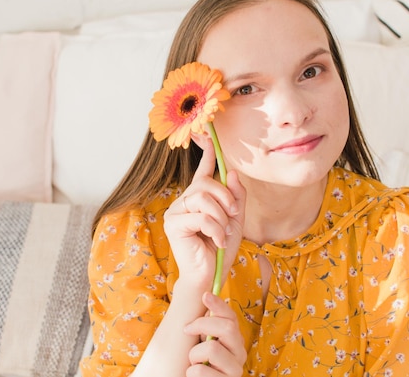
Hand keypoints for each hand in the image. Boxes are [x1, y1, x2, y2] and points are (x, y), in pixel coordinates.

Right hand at [163, 140, 245, 292]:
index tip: (203, 133)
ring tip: (222, 234)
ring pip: (202, 199)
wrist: (210, 275)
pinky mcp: (173, 224)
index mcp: (199, 198)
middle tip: (234, 217)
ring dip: (220, 217)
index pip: (202, 170)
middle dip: (225, 199)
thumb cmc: (220, 249)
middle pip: (205, 184)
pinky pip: (200, 216)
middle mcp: (184, 201)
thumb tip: (233, 172)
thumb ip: (236, 196)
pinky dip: (214, 229)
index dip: (205, 151)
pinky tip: (216, 241)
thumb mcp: (235, 220)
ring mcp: (175, 212)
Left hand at [184, 292, 246, 376]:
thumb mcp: (199, 339)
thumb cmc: (196, 361)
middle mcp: (239, 352)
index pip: (231, 317)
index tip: (205, 295)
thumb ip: (203, 320)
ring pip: (212, 349)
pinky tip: (194, 375)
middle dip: (202, 325)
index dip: (219, 305)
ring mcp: (235, 370)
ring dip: (194, 354)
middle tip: (187, 330)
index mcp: (234, 338)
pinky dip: (191, 372)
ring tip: (194, 362)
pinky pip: (200, 371)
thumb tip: (204, 286)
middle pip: (228, 327)